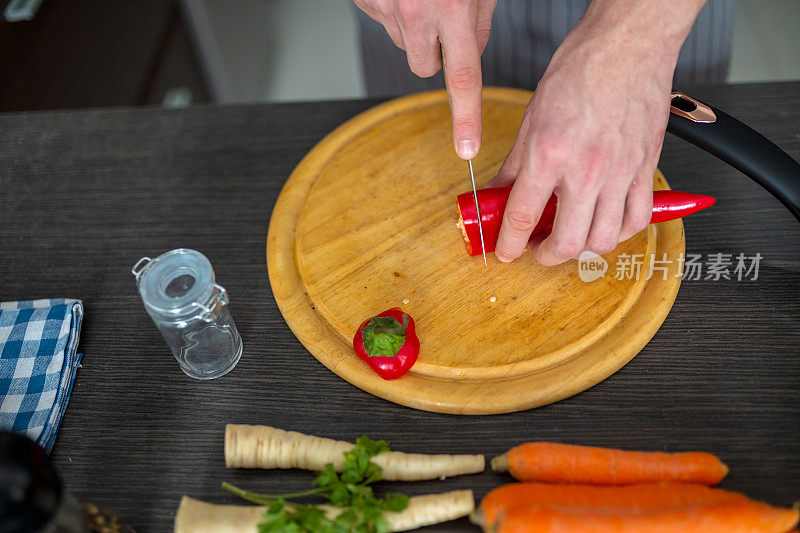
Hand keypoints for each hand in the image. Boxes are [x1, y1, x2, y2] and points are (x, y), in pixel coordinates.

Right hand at [353, 0, 496, 158]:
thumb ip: (479, 22)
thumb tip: (473, 53)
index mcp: (452, 7)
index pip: (462, 79)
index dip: (465, 118)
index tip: (467, 148)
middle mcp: (416, 12)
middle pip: (424, 68)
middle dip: (434, 52)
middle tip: (440, 17)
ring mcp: (387, 8)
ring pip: (403, 44)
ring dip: (414, 28)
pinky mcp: (367, 2)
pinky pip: (384, 21)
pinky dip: (394, 9)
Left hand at [486, 0, 703, 264]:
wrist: (627, 46)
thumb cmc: (581, 71)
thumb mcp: (532, 118)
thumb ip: (515, 165)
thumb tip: (499, 192)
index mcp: (550, 154)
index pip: (522, 216)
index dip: (508, 242)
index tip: (505, 251)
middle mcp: (587, 169)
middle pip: (567, 242)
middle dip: (546, 255)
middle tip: (537, 248)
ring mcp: (620, 172)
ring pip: (603, 239)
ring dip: (582, 248)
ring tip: (570, 236)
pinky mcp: (645, 169)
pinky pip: (637, 219)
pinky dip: (619, 232)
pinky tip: (605, 225)